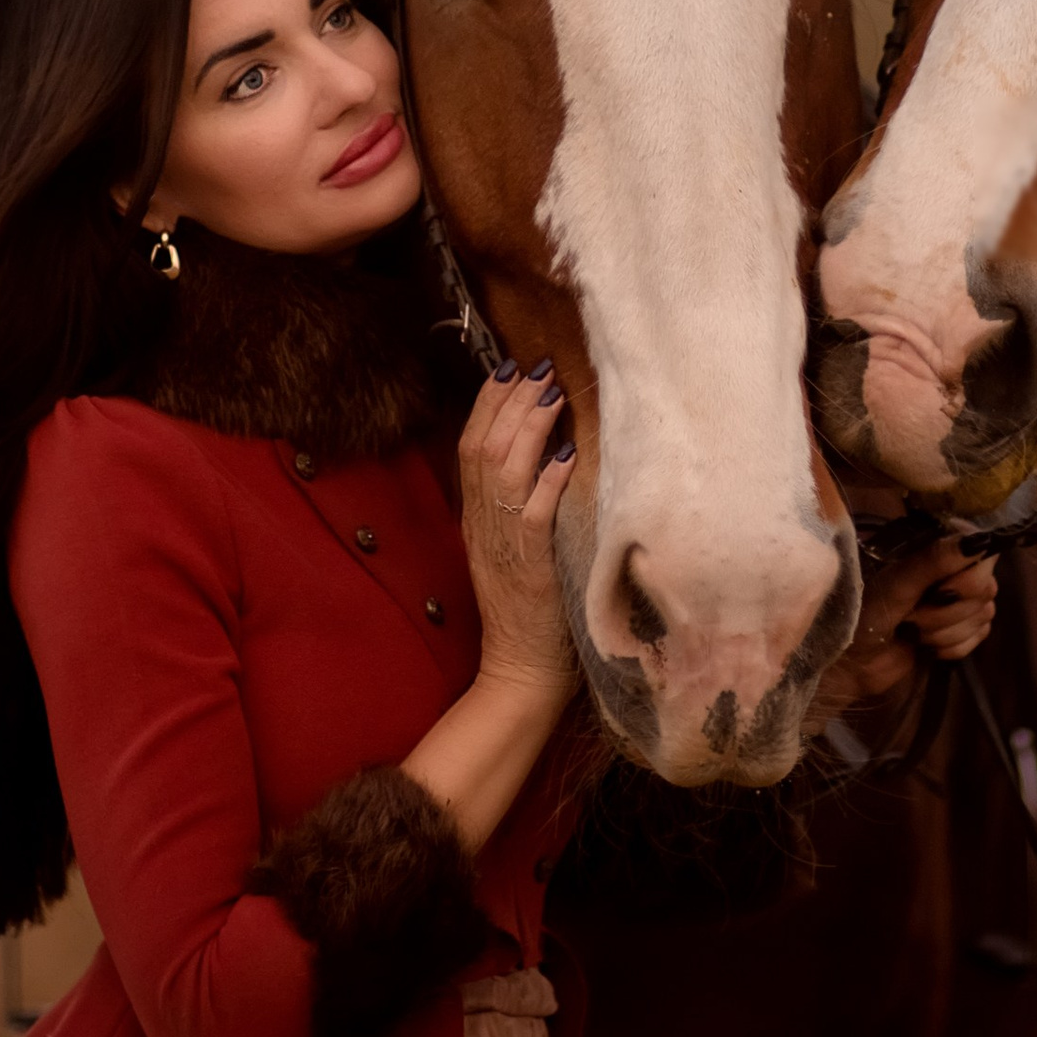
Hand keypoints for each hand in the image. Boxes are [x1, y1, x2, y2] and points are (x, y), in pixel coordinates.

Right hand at [456, 359, 577, 699]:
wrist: (520, 670)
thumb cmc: (528, 610)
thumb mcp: (510, 549)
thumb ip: (515, 505)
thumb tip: (542, 455)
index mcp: (475, 517)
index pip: (470, 444)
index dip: (488, 403)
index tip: (510, 367)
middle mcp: (482, 523)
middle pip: (483, 446)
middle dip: (509, 400)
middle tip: (536, 367)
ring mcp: (503, 544)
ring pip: (504, 469)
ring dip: (529, 426)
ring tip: (552, 393)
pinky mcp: (530, 566)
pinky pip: (533, 513)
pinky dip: (548, 480)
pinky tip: (566, 455)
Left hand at [814, 530, 998, 721]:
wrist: (852, 662)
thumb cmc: (863, 615)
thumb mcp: (895, 585)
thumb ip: (934, 561)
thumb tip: (979, 541)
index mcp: (935, 545)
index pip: (982, 549)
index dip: (967, 577)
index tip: (939, 592)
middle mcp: (953, 568)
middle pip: (985, 587)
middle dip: (947, 612)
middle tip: (911, 616)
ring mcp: (960, 599)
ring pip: (983, 614)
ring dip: (945, 632)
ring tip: (912, 630)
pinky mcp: (962, 628)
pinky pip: (980, 636)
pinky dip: (952, 647)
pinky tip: (926, 646)